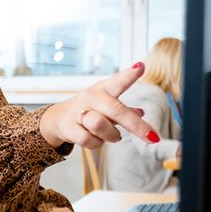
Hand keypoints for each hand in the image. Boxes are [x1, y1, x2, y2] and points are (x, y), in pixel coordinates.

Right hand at [39, 62, 156, 148]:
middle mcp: (90, 97)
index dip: (129, 75)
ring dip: (112, 136)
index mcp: (103, 89)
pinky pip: (88, 140)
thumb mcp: (107, 105)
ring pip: (100, 126)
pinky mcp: (68, 127)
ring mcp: (77, 112)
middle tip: (152, 138)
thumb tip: (142, 113)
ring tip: (112, 136)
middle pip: (116, 110)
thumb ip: (124, 110)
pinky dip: (97, 144)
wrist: (58, 118)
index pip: (117, 81)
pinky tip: (96, 140)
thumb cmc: (89, 110)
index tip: (141, 67)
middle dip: (136, 125)